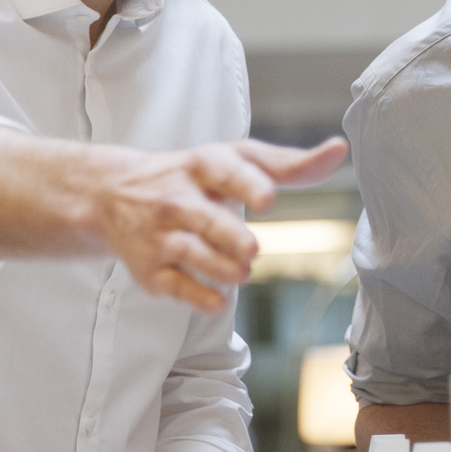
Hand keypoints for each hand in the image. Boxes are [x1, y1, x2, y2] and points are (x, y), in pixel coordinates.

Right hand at [90, 137, 347, 313]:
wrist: (111, 194)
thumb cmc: (193, 176)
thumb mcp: (235, 160)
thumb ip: (288, 163)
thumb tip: (339, 150)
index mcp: (204, 165)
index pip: (227, 172)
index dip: (248, 185)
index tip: (268, 200)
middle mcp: (178, 199)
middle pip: (207, 220)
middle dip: (231, 238)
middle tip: (251, 249)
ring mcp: (161, 235)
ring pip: (191, 254)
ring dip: (221, 269)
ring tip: (242, 272)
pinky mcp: (150, 269)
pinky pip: (174, 286)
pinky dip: (197, 297)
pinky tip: (218, 301)